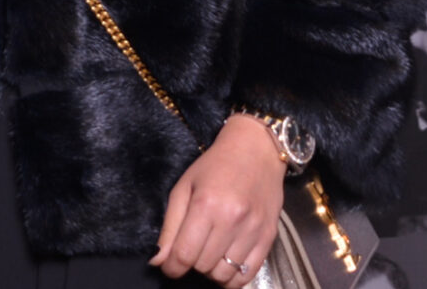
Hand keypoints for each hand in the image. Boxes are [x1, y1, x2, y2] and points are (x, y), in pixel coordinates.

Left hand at [151, 115, 283, 283]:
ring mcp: (253, 230)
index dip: (171, 267)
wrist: (256, 150)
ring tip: (210, 253)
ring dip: (212, 270)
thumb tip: (157, 261)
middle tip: (192, 249)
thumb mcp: (184, 187)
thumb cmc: (215, 165)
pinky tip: (226, 262)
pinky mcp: (268, 237)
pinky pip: (247, 275)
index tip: (170, 265)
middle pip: (202, 267)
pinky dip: (233, 277)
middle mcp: (232, 219)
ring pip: (224, 275)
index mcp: (206, 204)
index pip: (184, 255)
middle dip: (191, 264)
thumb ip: (170, 227)